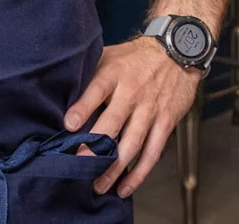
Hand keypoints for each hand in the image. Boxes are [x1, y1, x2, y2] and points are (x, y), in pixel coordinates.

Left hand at [63, 36, 201, 196]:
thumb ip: (90, 74)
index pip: (97, 90)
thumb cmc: (136, 58)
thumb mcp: (111, 55)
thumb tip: (61, 94)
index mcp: (115, 73)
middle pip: (113, 123)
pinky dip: (139, 172)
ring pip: (132, 144)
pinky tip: (124, 186)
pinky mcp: (166, 122)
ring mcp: (150, 109)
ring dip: (114, 168)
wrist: (178, 51)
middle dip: (95, 147)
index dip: (83, 107)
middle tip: (79, 166)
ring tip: (98, 185)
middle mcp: (133, 92)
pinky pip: (152, 152)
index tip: (69, 125)